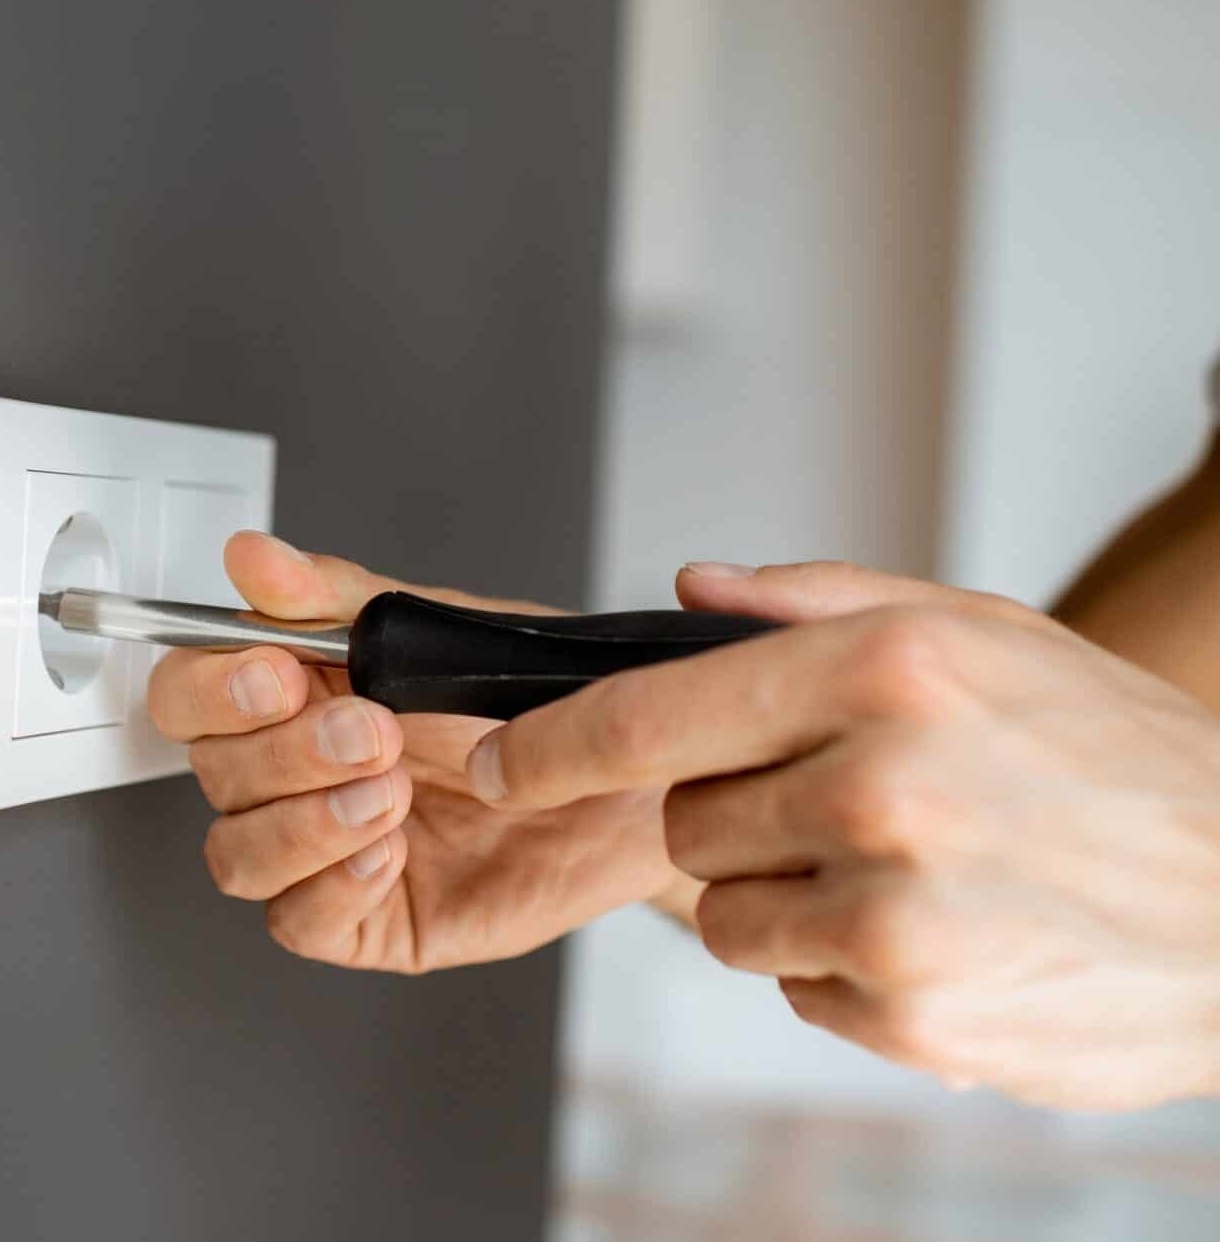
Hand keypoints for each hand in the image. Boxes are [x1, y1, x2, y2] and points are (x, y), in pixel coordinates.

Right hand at [148, 532, 689, 973]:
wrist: (649, 785)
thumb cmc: (554, 704)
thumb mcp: (450, 630)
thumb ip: (341, 601)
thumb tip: (254, 558)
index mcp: (300, 692)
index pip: (191, 692)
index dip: (213, 687)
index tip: (277, 674)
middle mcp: (300, 774)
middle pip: (211, 772)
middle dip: (283, 751)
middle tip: (372, 729)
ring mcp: (329, 851)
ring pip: (236, 855)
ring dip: (301, 823)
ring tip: (388, 794)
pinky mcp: (371, 921)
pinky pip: (299, 924)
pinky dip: (331, 886)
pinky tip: (387, 852)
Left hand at [467, 560, 1219, 1110]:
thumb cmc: (1110, 757)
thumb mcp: (981, 632)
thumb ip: (816, 604)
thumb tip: (686, 589)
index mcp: (883, 673)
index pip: (648, 716)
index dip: (548, 746)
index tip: (494, 762)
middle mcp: (878, 789)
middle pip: (684, 820)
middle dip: (733, 815)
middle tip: (842, 806)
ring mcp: (893, 913)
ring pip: (726, 915)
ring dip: (784, 899)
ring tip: (905, 871)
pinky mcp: (912, 1015)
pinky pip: (795, 988)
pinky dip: (841, 970)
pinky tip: (937, 933)